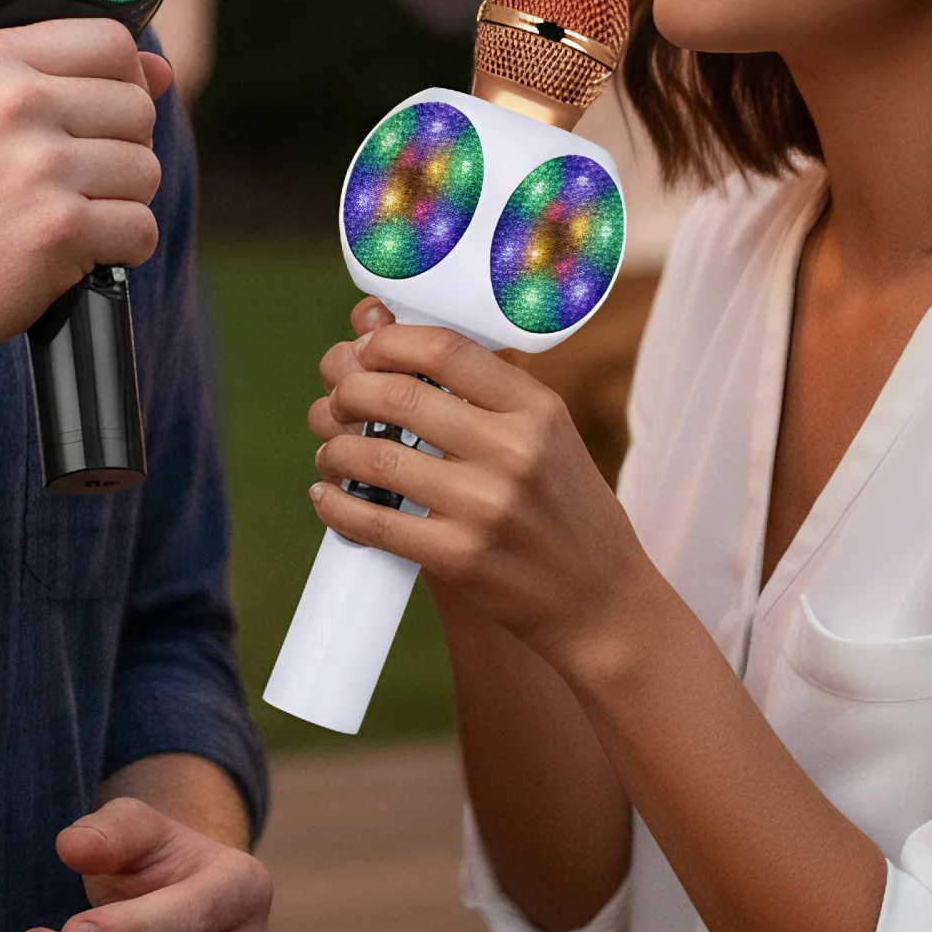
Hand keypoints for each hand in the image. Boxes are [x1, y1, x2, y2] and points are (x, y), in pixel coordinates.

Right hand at [0, 18, 172, 372]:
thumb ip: (62, 79)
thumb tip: (160, 71)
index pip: (111, 40)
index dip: (120, 82)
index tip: (88, 121)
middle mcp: (15, 102)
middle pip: (138, 107)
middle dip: (120, 150)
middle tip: (68, 184)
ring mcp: (39, 165)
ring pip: (147, 169)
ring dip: (120, 203)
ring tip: (63, 218)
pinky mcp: (60, 228)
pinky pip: (141, 228)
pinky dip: (120, 250)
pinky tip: (74, 254)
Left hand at [308, 301, 651, 677]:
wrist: (603, 603)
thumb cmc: (567, 509)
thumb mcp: (547, 434)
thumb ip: (477, 389)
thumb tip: (377, 327)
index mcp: (536, 409)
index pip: (445, 349)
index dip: (388, 342)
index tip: (363, 350)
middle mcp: (513, 450)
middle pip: (398, 396)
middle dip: (348, 394)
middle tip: (337, 403)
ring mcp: (485, 506)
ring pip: (374, 459)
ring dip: (335, 450)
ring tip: (332, 453)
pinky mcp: (460, 557)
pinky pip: (374, 521)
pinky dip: (337, 505)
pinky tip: (329, 496)